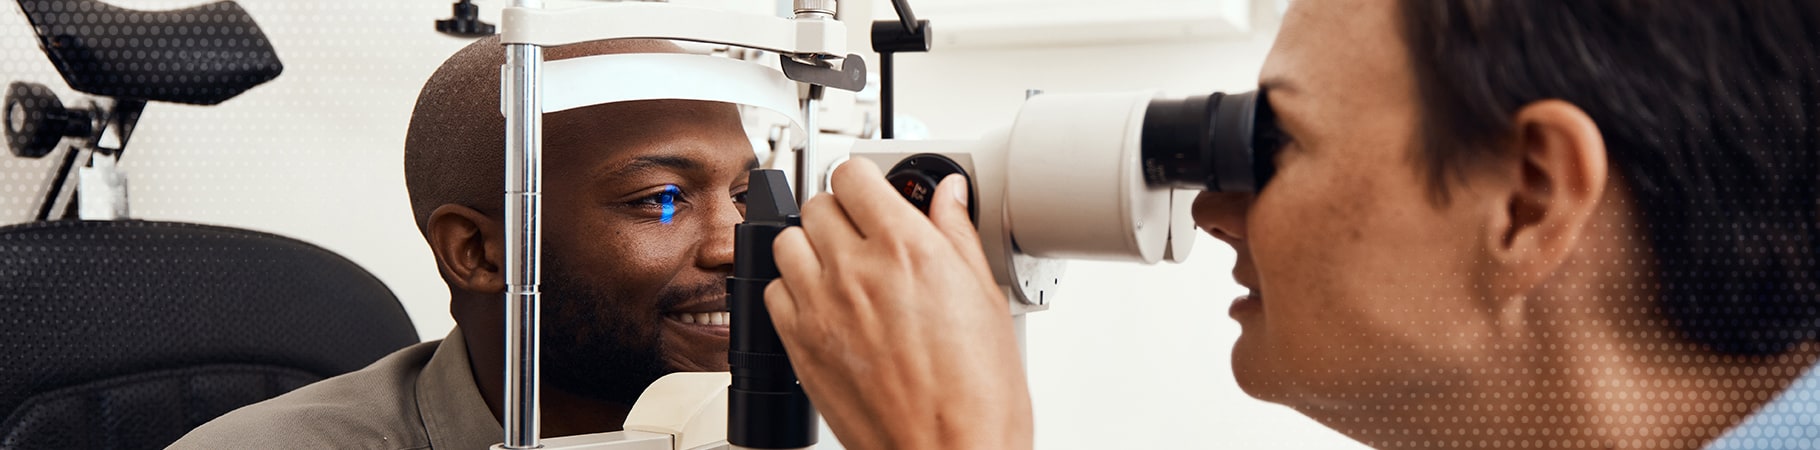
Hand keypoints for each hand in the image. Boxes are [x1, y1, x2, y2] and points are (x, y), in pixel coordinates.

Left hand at [765, 159, 1033, 449]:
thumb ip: (956, 235)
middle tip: (864, 233)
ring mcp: (820, 308)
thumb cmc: (977, 394)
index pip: (853, 174)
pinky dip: (791, 290)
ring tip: (839, 266)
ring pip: (786, 243)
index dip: (863, 179)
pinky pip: (772, 293)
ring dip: (810, 246)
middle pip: (817, 205)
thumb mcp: (986, 298)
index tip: (872, 191)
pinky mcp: (799, 345)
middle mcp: (855, 271)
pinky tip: (822, 303)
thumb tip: (949, 197)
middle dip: (840, 212)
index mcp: (905, 249)